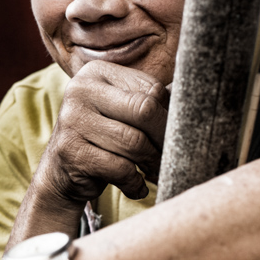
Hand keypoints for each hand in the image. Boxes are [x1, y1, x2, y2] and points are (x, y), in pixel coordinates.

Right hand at [39, 61, 168, 208]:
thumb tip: (198, 97)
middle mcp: (80, 90)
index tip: (170, 136)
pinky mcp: (70, 151)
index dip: (167, 116)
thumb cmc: (102, 138)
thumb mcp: (122, 112)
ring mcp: (72, 119)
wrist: (61, 172)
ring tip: (152, 173)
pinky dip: (134, 183)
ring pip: (134, 143)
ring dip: (150, 164)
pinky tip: (136, 186)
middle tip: (168, 158)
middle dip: (162, 140)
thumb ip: (151, 102)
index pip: (150, 90)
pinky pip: (119, 168)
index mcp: (97, 72)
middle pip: (144, 111)